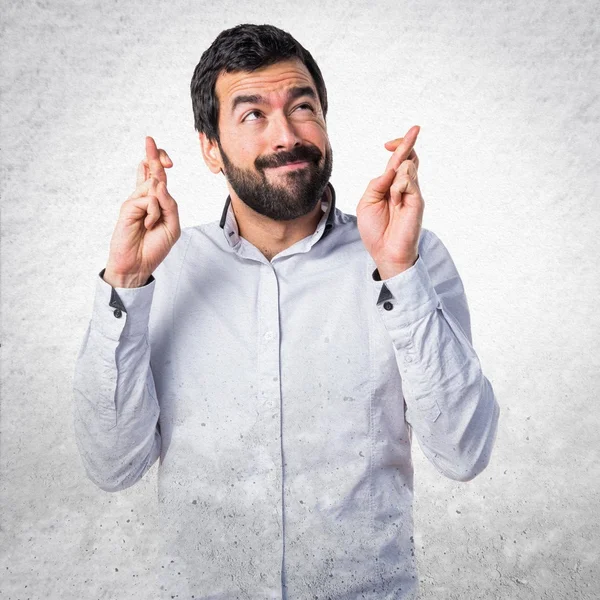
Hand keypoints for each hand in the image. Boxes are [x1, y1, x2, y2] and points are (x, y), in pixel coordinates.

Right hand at [104, 137, 180, 287]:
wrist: (138, 265)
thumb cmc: (154, 247)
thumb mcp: (172, 226)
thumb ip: (170, 205)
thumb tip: (160, 184)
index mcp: (156, 202)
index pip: (157, 176)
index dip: (159, 161)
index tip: (163, 154)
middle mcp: (144, 198)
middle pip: (150, 170)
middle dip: (154, 154)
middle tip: (149, 139)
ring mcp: (134, 201)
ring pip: (153, 186)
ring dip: (159, 205)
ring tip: (151, 224)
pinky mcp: (127, 207)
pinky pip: (148, 200)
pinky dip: (152, 213)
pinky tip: (146, 225)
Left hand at [356, 125, 423, 279]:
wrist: (384, 251)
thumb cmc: (375, 230)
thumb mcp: (367, 202)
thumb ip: (377, 183)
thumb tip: (392, 168)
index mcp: (390, 186)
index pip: (398, 161)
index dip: (397, 147)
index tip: (388, 143)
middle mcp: (404, 187)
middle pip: (410, 157)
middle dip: (408, 142)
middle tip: (415, 128)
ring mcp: (412, 193)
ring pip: (408, 166)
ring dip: (395, 175)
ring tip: (392, 197)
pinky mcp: (417, 201)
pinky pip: (408, 181)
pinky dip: (398, 186)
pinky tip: (396, 200)